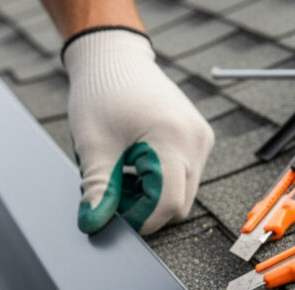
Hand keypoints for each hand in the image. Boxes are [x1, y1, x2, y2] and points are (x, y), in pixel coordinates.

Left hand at [64, 28, 213, 235]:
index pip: (166, 203)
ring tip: (121, 175)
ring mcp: (201, 139)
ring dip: (152, 197)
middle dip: (145, 210)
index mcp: (172, 138)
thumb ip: (97, 189)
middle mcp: (195, 140)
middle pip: (178, 205)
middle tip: (112, 194)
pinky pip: (185, 176)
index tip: (110, 215)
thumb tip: (93, 225)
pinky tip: (135, 166)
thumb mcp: (93, 146)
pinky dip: (161, 182)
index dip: (138, 219)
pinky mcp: (199, 138)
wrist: (115, 59)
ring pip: (183, 193)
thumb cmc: (101, 94)